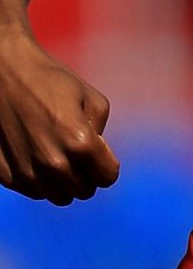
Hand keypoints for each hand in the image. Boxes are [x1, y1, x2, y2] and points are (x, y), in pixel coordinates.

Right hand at [0, 26, 119, 203]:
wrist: (3, 73)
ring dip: (63, 181)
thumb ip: (101, 130)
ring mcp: (27, 172)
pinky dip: (39, 179)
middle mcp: (53, 164)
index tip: (100, 152)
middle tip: (77, 152)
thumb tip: (99, 153)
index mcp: (80, 143)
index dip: (107, 164)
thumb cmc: (49, 80)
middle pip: (84, 191)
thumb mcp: (91, 98)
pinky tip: (34, 155)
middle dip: (87, 174)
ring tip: (57, 154)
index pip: (107, 177)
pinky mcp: (6, 175)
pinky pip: (33, 190)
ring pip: (58, 196)